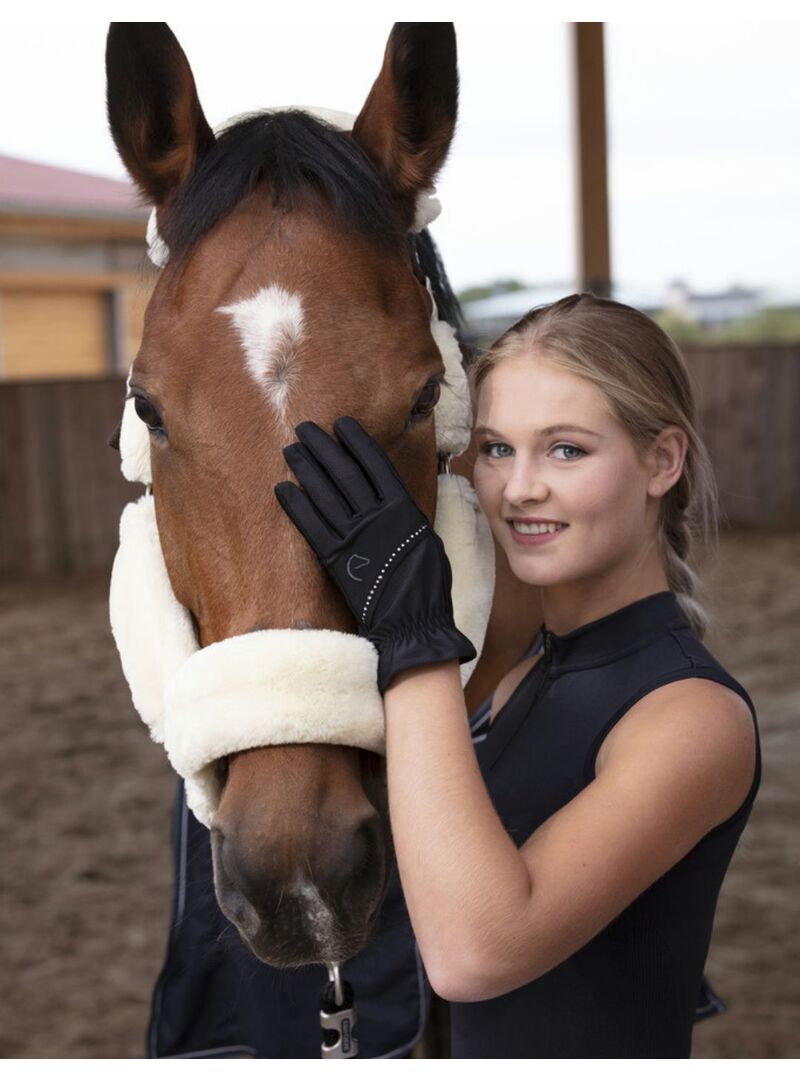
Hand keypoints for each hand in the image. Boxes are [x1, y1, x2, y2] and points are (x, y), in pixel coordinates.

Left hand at [274, 416, 475, 693]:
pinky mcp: (335, 559)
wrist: (412, 622)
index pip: (375, 465)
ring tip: (292, 450)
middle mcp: (377, 516)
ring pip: (325, 494)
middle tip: (304, 428)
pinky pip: (311, 526)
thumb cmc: (426, 585)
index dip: (357, 443)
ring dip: (306, 469)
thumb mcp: (427, 540)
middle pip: (344, 473)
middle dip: (323, 448)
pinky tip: (282, 489)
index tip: (341, 425)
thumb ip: (406, 517)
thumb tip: (394, 500)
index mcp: (403, 509)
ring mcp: (354, 536)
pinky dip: (296, 506)